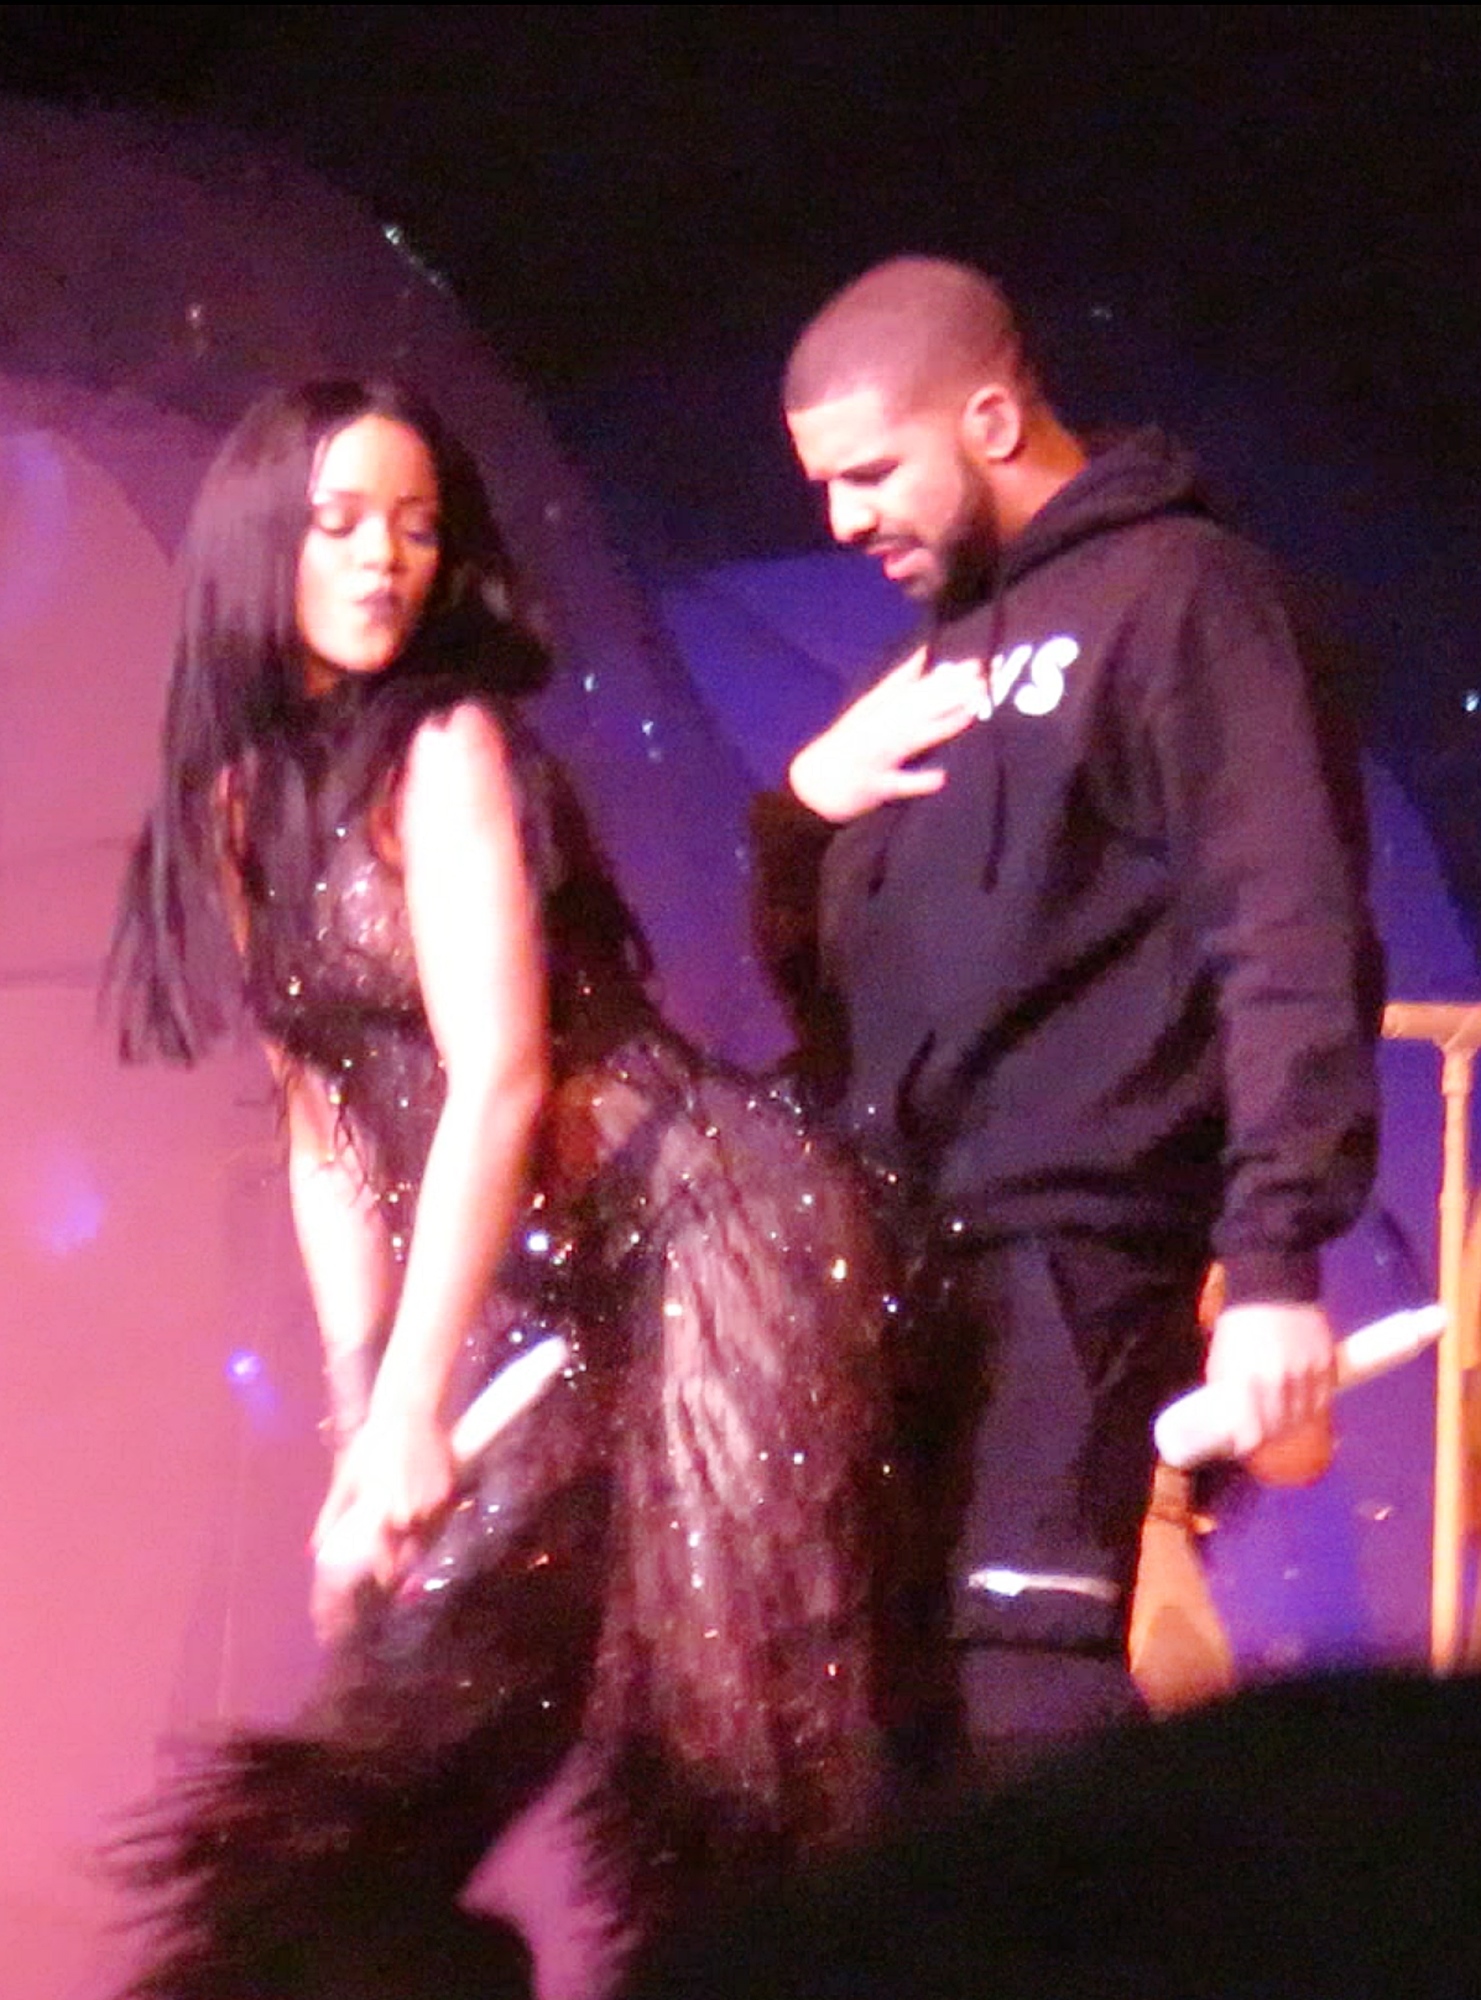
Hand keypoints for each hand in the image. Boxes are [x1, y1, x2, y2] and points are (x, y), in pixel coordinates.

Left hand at [309, 1405, 455, 1640]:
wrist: (411, 1411)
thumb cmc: (373, 1443)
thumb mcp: (348, 1477)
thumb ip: (333, 1514)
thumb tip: (314, 1548)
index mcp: (384, 1510)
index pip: (385, 1560)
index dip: (381, 1576)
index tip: (377, 1583)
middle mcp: (413, 1512)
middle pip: (409, 1557)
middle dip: (400, 1564)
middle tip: (389, 1567)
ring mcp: (435, 1503)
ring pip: (427, 1539)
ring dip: (416, 1544)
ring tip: (404, 1537)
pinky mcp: (451, 1492)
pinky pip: (440, 1520)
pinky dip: (431, 1523)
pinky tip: (421, 1514)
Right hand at [788, 646, 987, 822]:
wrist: (810, 787)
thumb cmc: (846, 747)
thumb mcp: (867, 709)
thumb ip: (897, 683)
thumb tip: (923, 654)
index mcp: (876, 709)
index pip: (913, 687)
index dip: (944, 675)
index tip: (974, 663)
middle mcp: (876, 729)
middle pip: (917, 708)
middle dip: (950, 694)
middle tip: (982, 681)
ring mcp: (874, 757)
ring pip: (912, 738)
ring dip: (942, 725)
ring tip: (972, 712)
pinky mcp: (873, 787)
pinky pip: (897, 785)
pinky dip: (916, 781)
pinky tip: (940, 777)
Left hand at [1204, 1302, 1336, 1458]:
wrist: (1272, 1289)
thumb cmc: (1239, 1326)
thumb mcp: (1221, 1360)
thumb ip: (1226, 1393)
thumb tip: (1227, 1423)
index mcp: (1248, 1382)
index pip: (1253, 1435)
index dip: (1248, 1446)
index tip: (1245, 1447)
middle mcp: (1280, 1382)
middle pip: (1280, 1430)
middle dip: (1270, 1437)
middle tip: (1263, 1436)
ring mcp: (1306, 1374)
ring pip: (1305, 1419)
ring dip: (1293, 1425)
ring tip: (1282, 1423)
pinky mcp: (1327, 1365)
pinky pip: (1323, 1401)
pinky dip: (1313, 1408)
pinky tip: (1303, 1407)